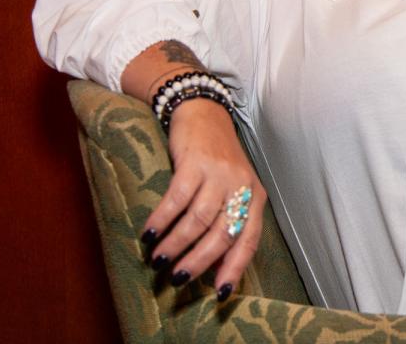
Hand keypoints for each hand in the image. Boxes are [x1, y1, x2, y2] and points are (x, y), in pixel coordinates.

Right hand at [143, 99, 264, 297]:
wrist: (204, 114)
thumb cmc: (218, 161)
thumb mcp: (233, 189)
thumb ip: (229, 222)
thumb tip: (215, 267)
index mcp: (255, 197)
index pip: (249, 240)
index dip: (235, 267)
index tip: (220, 293)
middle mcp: (242, 186)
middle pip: (222, 234)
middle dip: (198, 262)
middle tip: (177, 278)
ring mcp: (219, 174)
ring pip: (199, 220)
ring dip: (176, 244)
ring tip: (158, 259)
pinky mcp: (195, 162)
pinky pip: (177, 199)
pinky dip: (162, 220)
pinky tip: (150, 233)